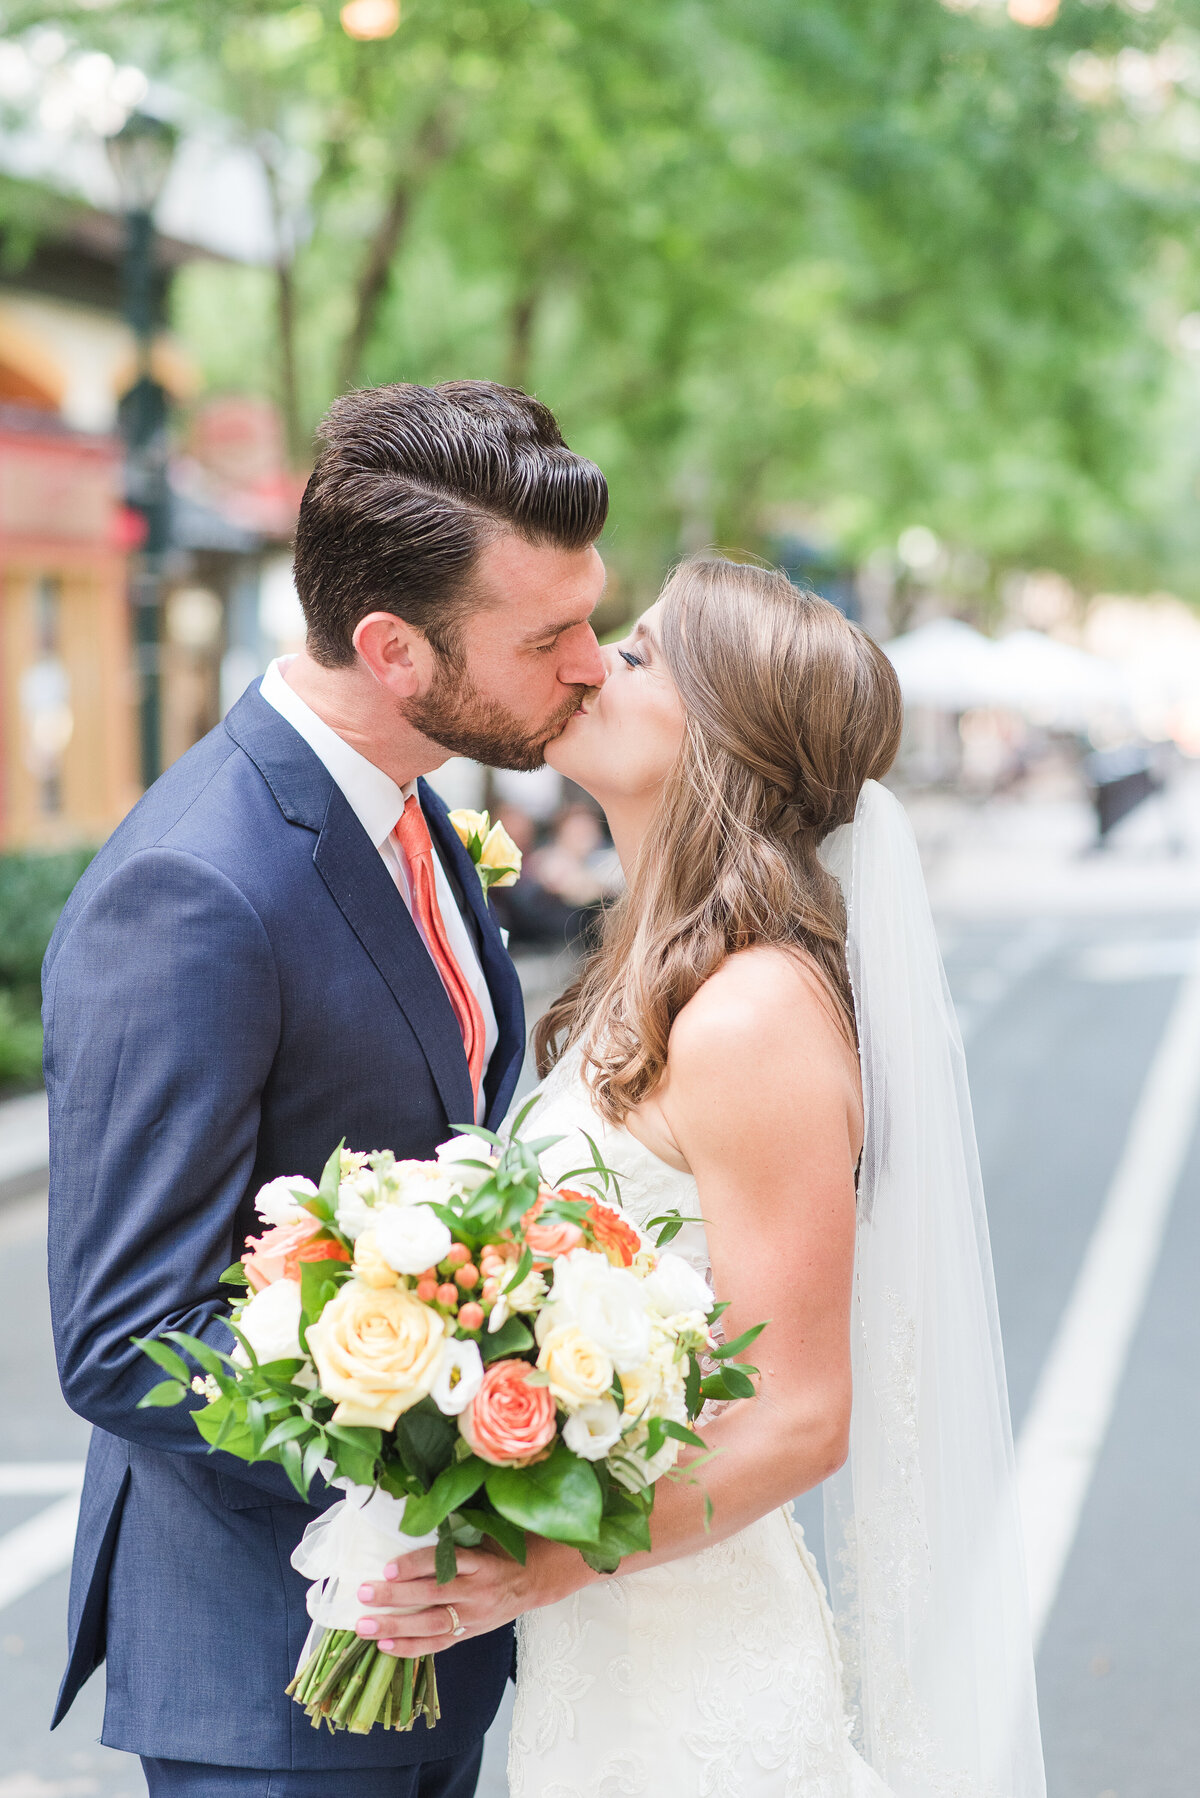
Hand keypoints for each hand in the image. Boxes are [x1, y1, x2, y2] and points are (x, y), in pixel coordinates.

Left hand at [354, 1539, 591, 1656]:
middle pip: (432, 1595)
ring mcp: (474, 1615)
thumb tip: (413, 1518)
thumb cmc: (503, 1551)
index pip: (447, 1562)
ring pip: (431, 1624)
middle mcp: (477, 1589)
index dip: (418, 1565)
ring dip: (395, 1626)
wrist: (535, 1581)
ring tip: (365, 1625)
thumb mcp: (487, 1535)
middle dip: (395, 1596)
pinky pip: (438, 1644)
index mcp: (482, 1560)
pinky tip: (385, 1646)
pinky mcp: (470, 1633)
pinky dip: (411, 1647)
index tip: (389, 1566)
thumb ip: (456, 1534)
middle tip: (363, 1593)